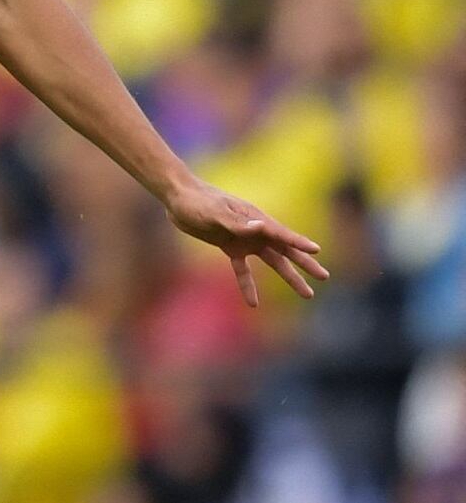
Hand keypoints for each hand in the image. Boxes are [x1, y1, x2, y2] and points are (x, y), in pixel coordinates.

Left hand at [165, 179, 328, 306]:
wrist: (178, 198)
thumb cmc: (198, 201)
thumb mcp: (215, 212)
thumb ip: (237, 222)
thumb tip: (261, 227)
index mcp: (255, 218)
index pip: (281, 233)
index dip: (299, 242)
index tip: (317, 251)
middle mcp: (255, 230)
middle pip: (285, 249)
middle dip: (304, 263)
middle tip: (325, 276)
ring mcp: (244, 239)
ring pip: (272, 262)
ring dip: (289, 277)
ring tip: (308, 294)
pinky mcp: (230, 247)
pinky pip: (243, 270)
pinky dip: (249, 285)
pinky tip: (254, 304)